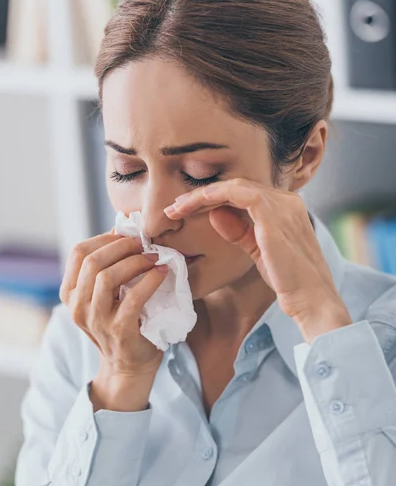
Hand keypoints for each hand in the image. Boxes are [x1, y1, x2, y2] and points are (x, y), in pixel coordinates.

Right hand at [59, 228, 167, 376]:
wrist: (129, 366)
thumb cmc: (122, 322)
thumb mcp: (105, 295)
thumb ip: (107, 268)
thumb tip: (123, 230)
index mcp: (70, 293)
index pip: (78, 253)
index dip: (104, 238)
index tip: (127, 234)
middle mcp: (77, 307)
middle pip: (92, 262)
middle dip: (121, 246)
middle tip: (144, 243)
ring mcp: (96, 321)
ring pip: (108, 277)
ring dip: (135, 261)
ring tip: (154, 257)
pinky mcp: (119, 331)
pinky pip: (133, 298)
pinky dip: (150, 280)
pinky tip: (162, 274)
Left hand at [164, 178, 350, 338]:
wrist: (311, 299)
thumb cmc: (289, 281)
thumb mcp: (259, 251)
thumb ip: (240, 231)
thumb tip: (216, 215)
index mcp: (287, 207)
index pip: (244, 194)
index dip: (213, 199)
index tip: (187, 210)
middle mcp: (287, 200)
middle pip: (237, 187)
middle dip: (202, 195)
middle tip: (175, 206)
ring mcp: (282, 204)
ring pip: (233, 186)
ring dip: (201, 195)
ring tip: (177, 207)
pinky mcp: (273, 213)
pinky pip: (238, 193)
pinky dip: (214, 195)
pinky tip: (195, 204)